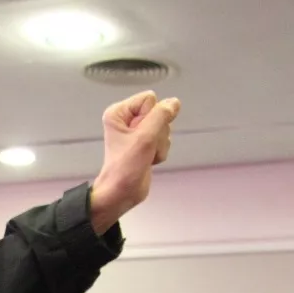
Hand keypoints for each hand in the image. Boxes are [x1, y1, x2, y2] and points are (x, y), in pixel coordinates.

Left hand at [90, 91, 181, 233]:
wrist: (121, 193)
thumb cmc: (125, 167)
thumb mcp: (145, 138)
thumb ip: (161, 116)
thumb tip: (174, 102)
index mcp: (119, 112)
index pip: (149, 99)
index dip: (151, 117)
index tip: (140, 135)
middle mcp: (127, 120)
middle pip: (159, 113)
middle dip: (157, 132)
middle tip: (144, 147)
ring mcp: (137, 133)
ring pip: (164, 128)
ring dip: (159, 144)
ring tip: (145, 155)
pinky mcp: (145, 144)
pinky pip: (163, 140)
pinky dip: (160, 152)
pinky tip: (149, 160)